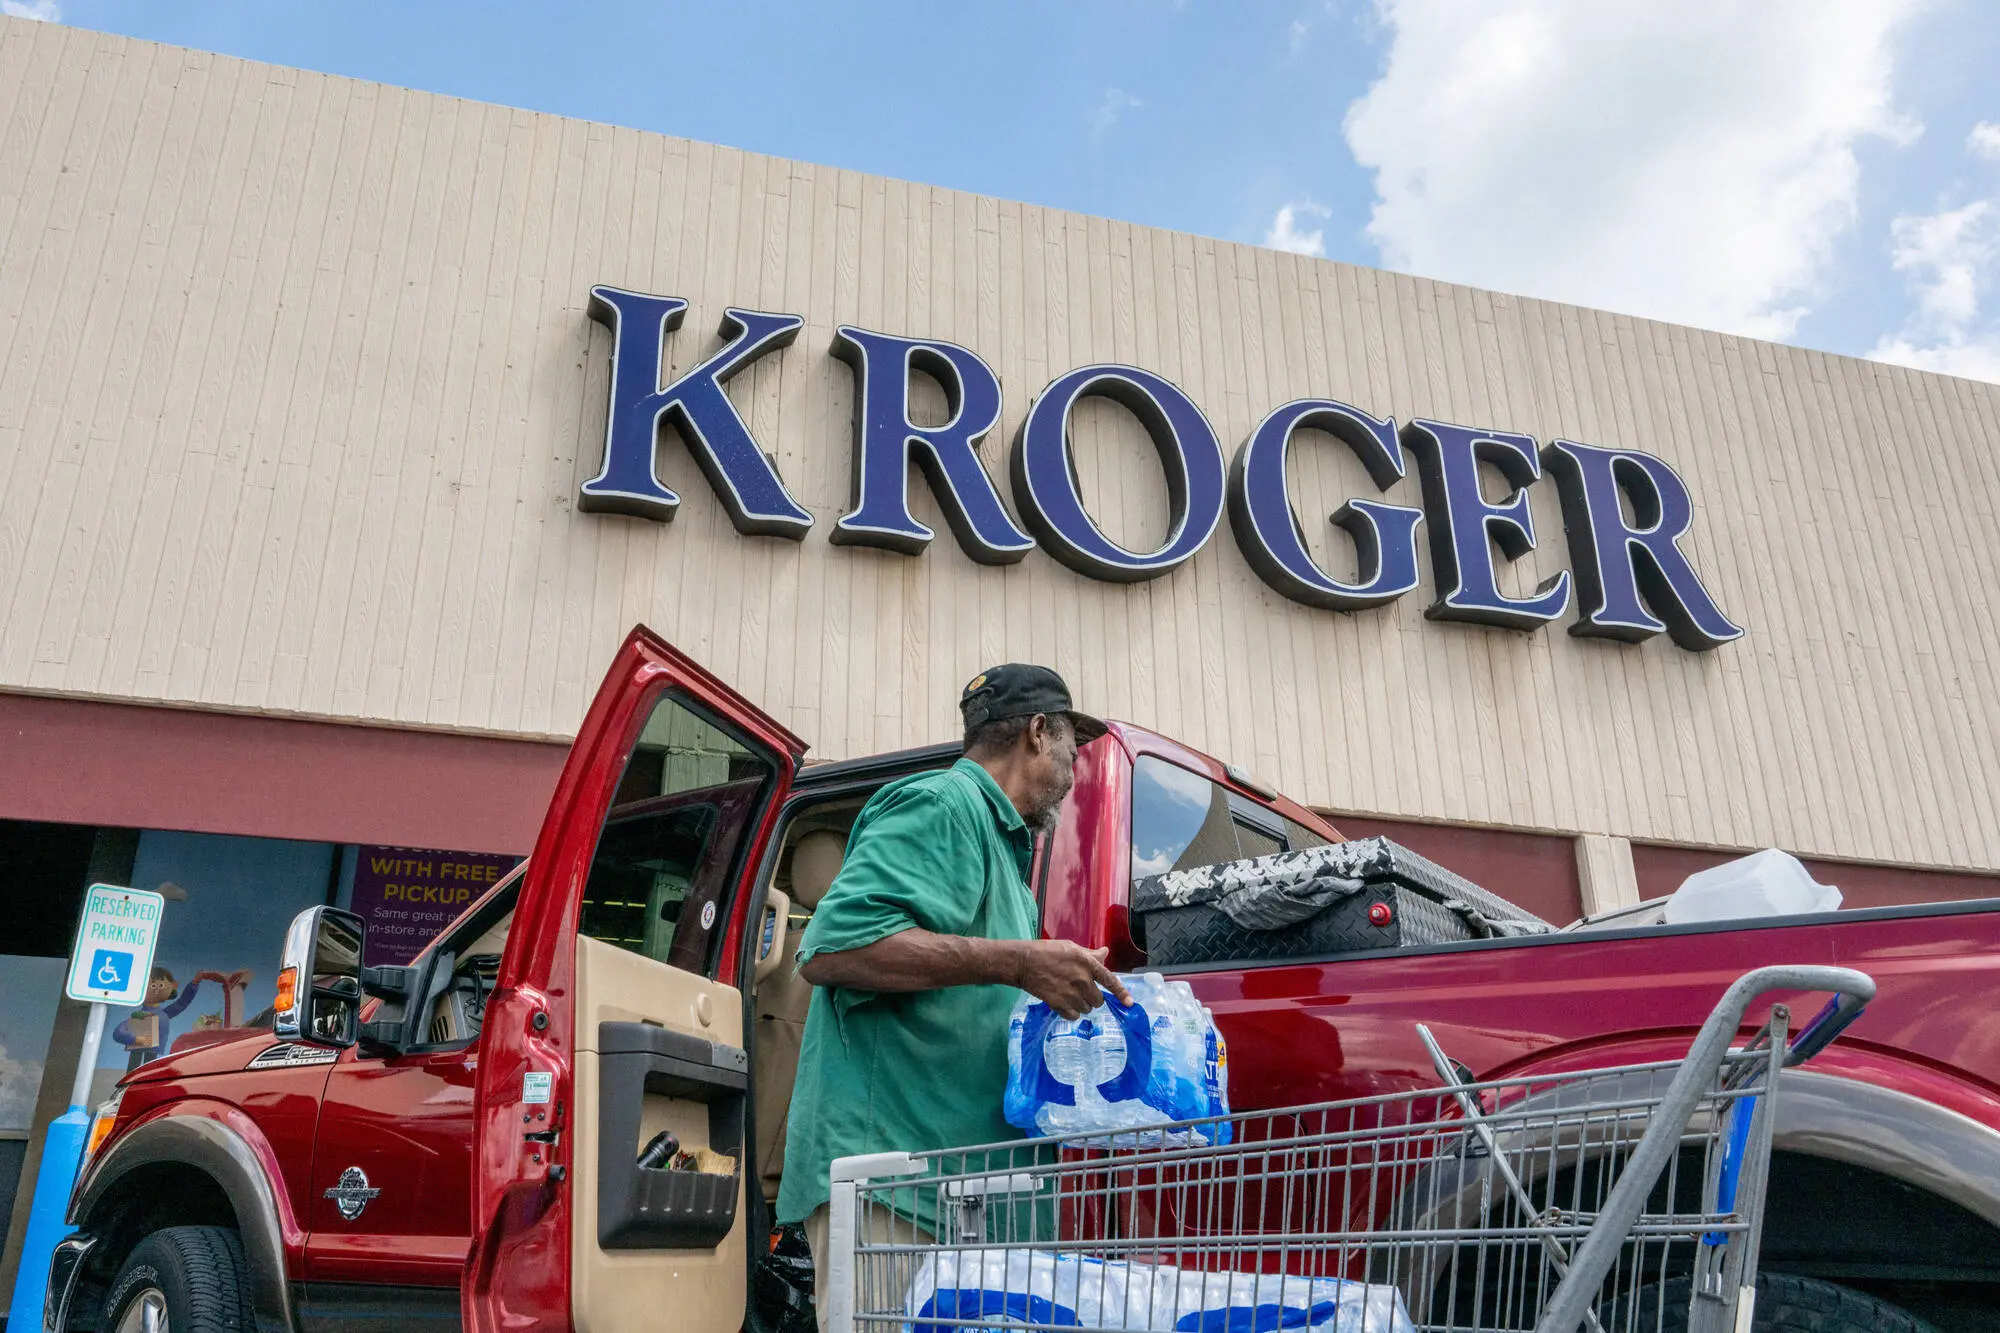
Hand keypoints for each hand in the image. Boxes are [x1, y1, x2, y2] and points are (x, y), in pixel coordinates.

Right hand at [1013, 941, 1131, 1019]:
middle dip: (1092, 997)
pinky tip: (1063, 1003)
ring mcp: (1071, 994)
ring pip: (1087, 1009)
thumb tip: (1106, 953)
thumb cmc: (1047, 951)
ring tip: (1069, 995)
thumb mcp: (1071, 947)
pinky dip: (1071, 1013)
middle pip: (1098, 1000)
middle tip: (1081, 990)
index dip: (1122, 993)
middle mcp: (1082, 980)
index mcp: (1087, 964)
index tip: (1130, 1003)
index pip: (1110, 981)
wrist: (1024, 963)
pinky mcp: (1059, 1004)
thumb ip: (1090, 955)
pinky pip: (1074, 1016)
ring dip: (1081, 1005)